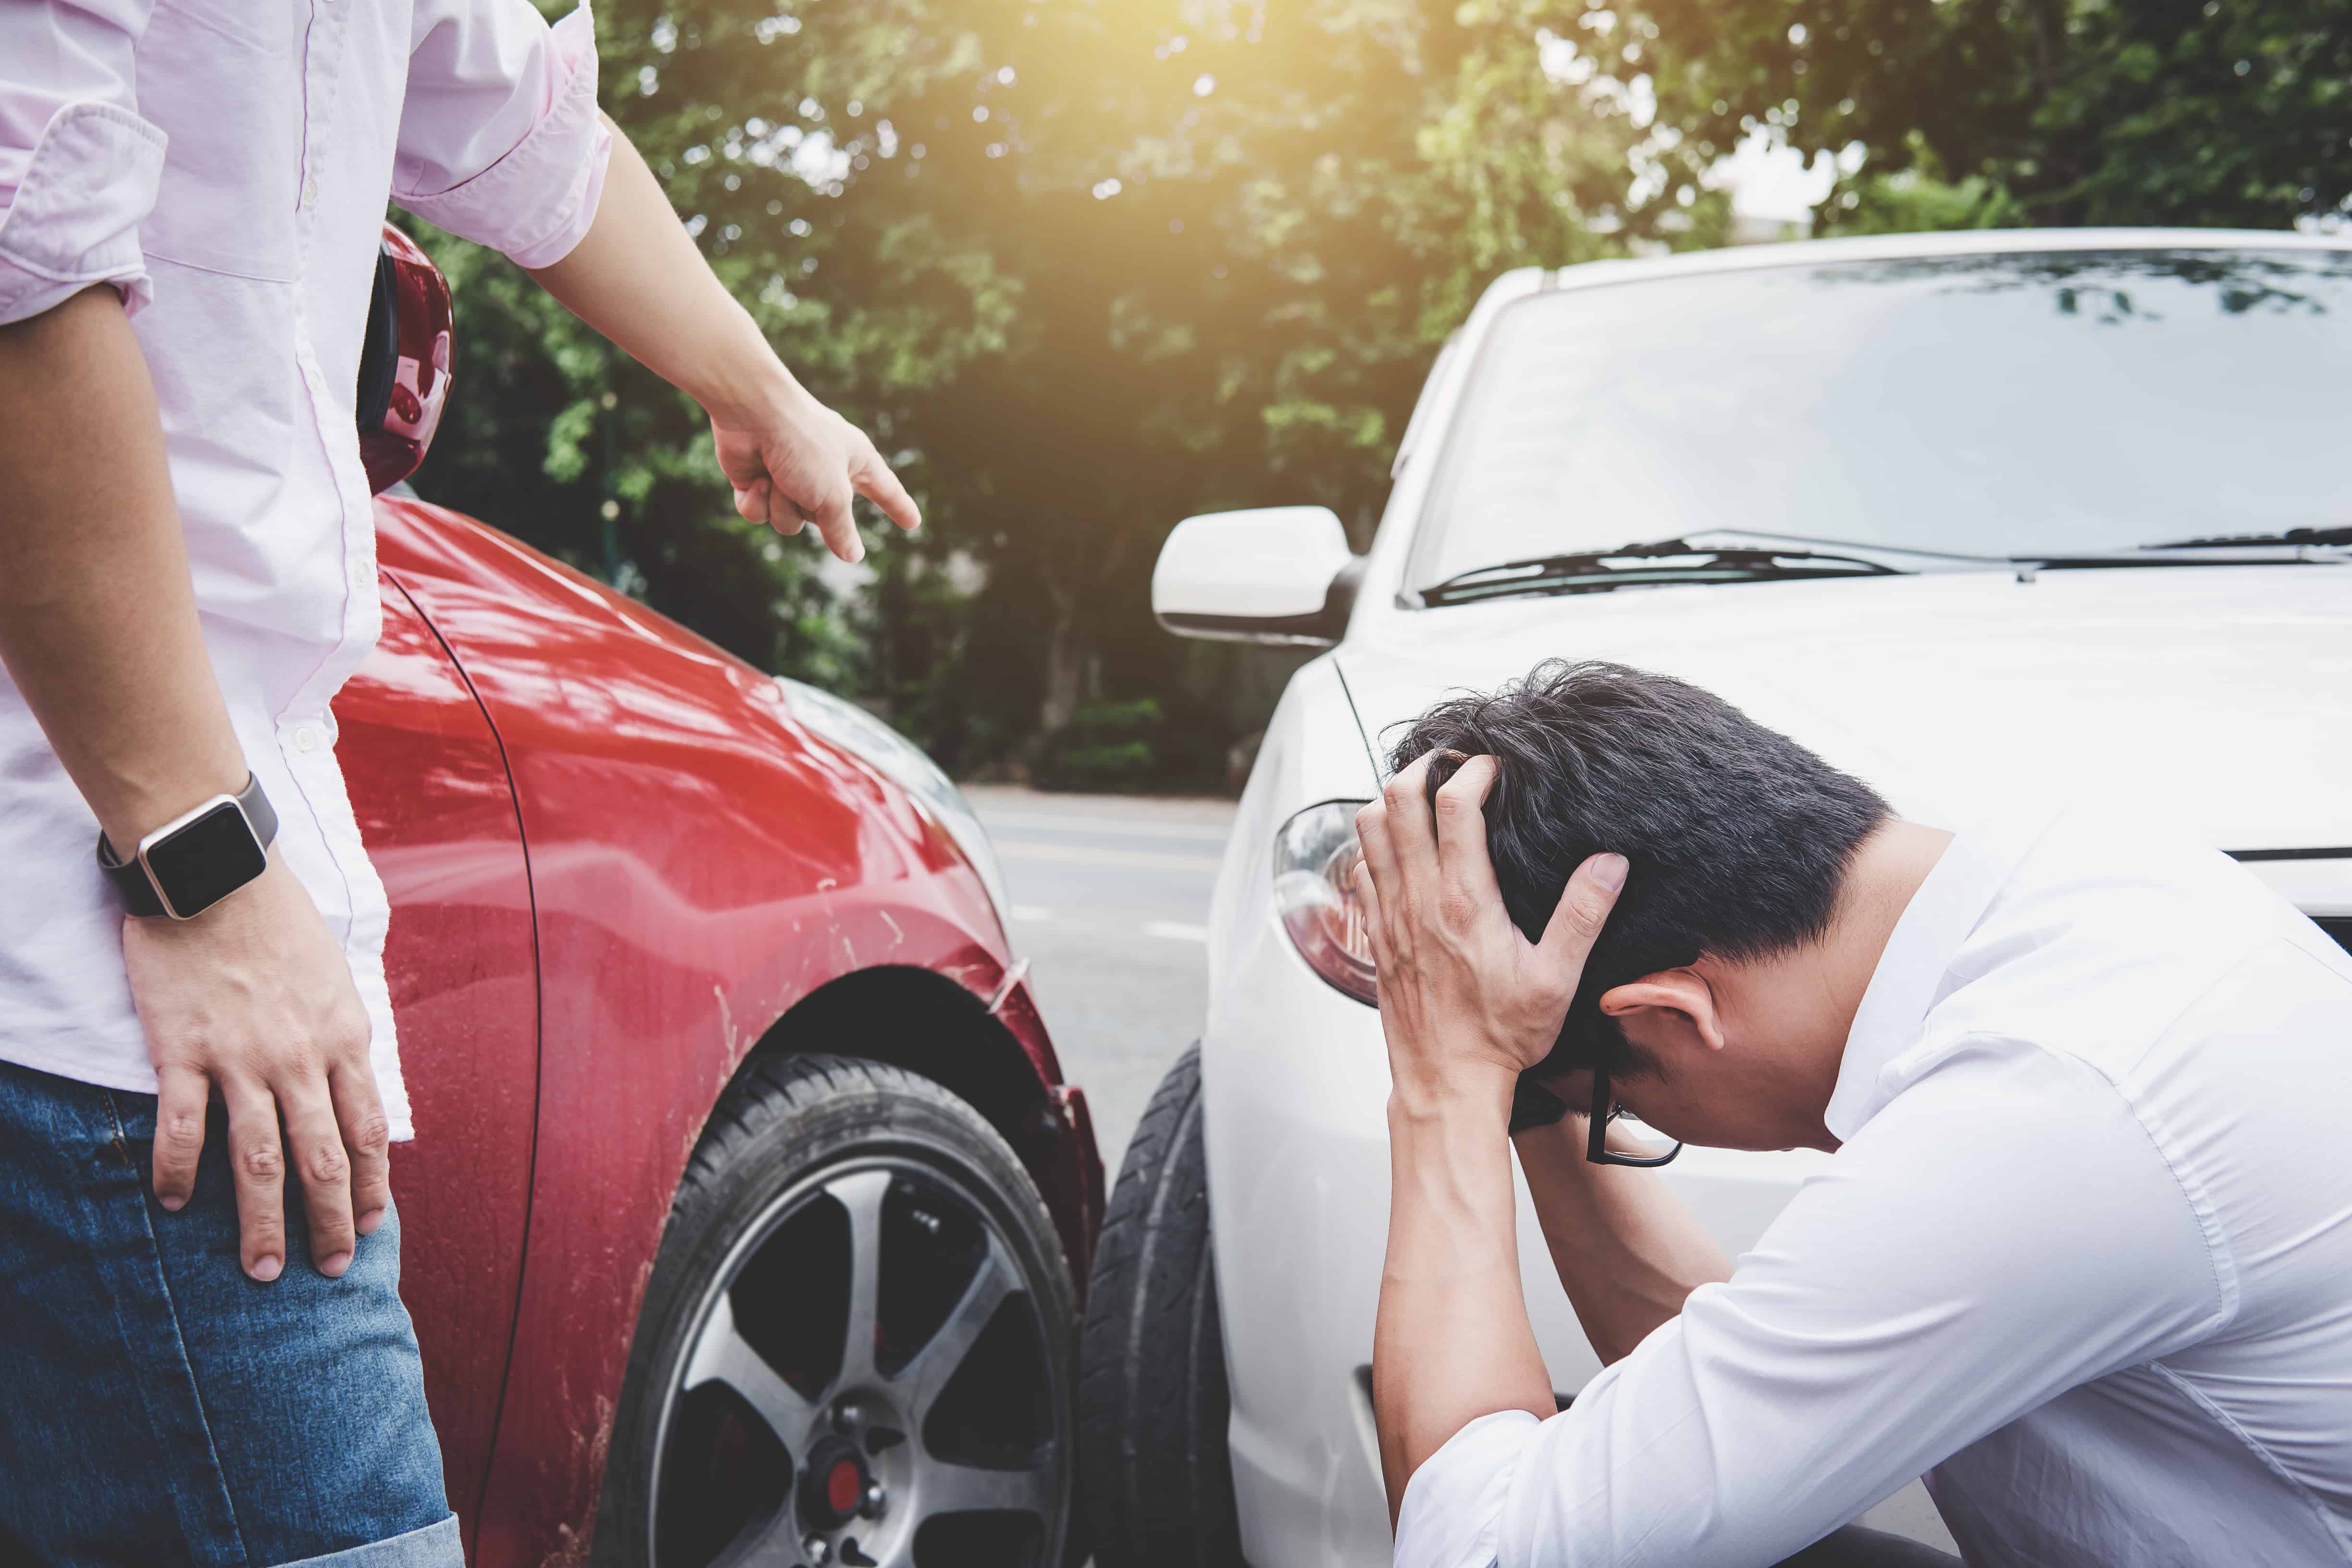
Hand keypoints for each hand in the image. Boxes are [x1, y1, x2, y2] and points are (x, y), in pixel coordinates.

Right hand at [121, 855, 389, 1281]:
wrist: (218, 876)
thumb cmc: (278, 924)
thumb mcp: (334, 980)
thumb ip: (338, 1038)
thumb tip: (348, 1086)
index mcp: (343, 1039)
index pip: (367, 1131)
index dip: (372, 1185)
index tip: (372, 1226)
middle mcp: (300, 1058)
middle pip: (321, 1159)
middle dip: (329, 1222)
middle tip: (327, 1271)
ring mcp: (241, 1058)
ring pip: (258, 1159)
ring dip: (261, 1222)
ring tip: (262, 1269)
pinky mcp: (183, 1051)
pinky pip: (182, 1127)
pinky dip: (176, 1172)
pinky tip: (172, 1205)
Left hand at [710, 368, 920, 564]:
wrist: (751, 412)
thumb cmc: (803, 445)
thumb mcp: (832, 494)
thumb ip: (842, 529)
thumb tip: (852, 556)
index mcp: (855, 461)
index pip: (885, 490)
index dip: (899, 507)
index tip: (912, 522)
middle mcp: (824, 469)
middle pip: (824, 519)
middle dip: (811, 508)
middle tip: (804, 483)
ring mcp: (789, 476)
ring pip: (789, 521)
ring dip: (781, 505)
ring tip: (777, 477)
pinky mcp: (758, 480)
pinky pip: (761, 513)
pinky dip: (757, 502)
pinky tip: (756, 480)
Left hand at [1353, 753, 1626, 1107]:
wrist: (1446, 1082)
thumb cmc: (1500, 1036)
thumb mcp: (1557, 978)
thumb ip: (1583, 915)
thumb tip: (1610, 863)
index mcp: (1464, 901)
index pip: (1454, 806)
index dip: (1473, 771)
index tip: (1495, 767)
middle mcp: (1418, 899)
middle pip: (1398, 801)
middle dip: (1424, 768)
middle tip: (1452, 766)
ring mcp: (1389, 914)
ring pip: (1368, 828)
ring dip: (1391, 800)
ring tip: (1423, 796)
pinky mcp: (1375, 934)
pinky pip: (1359, 868)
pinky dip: (1373, 843)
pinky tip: (1400, 849)